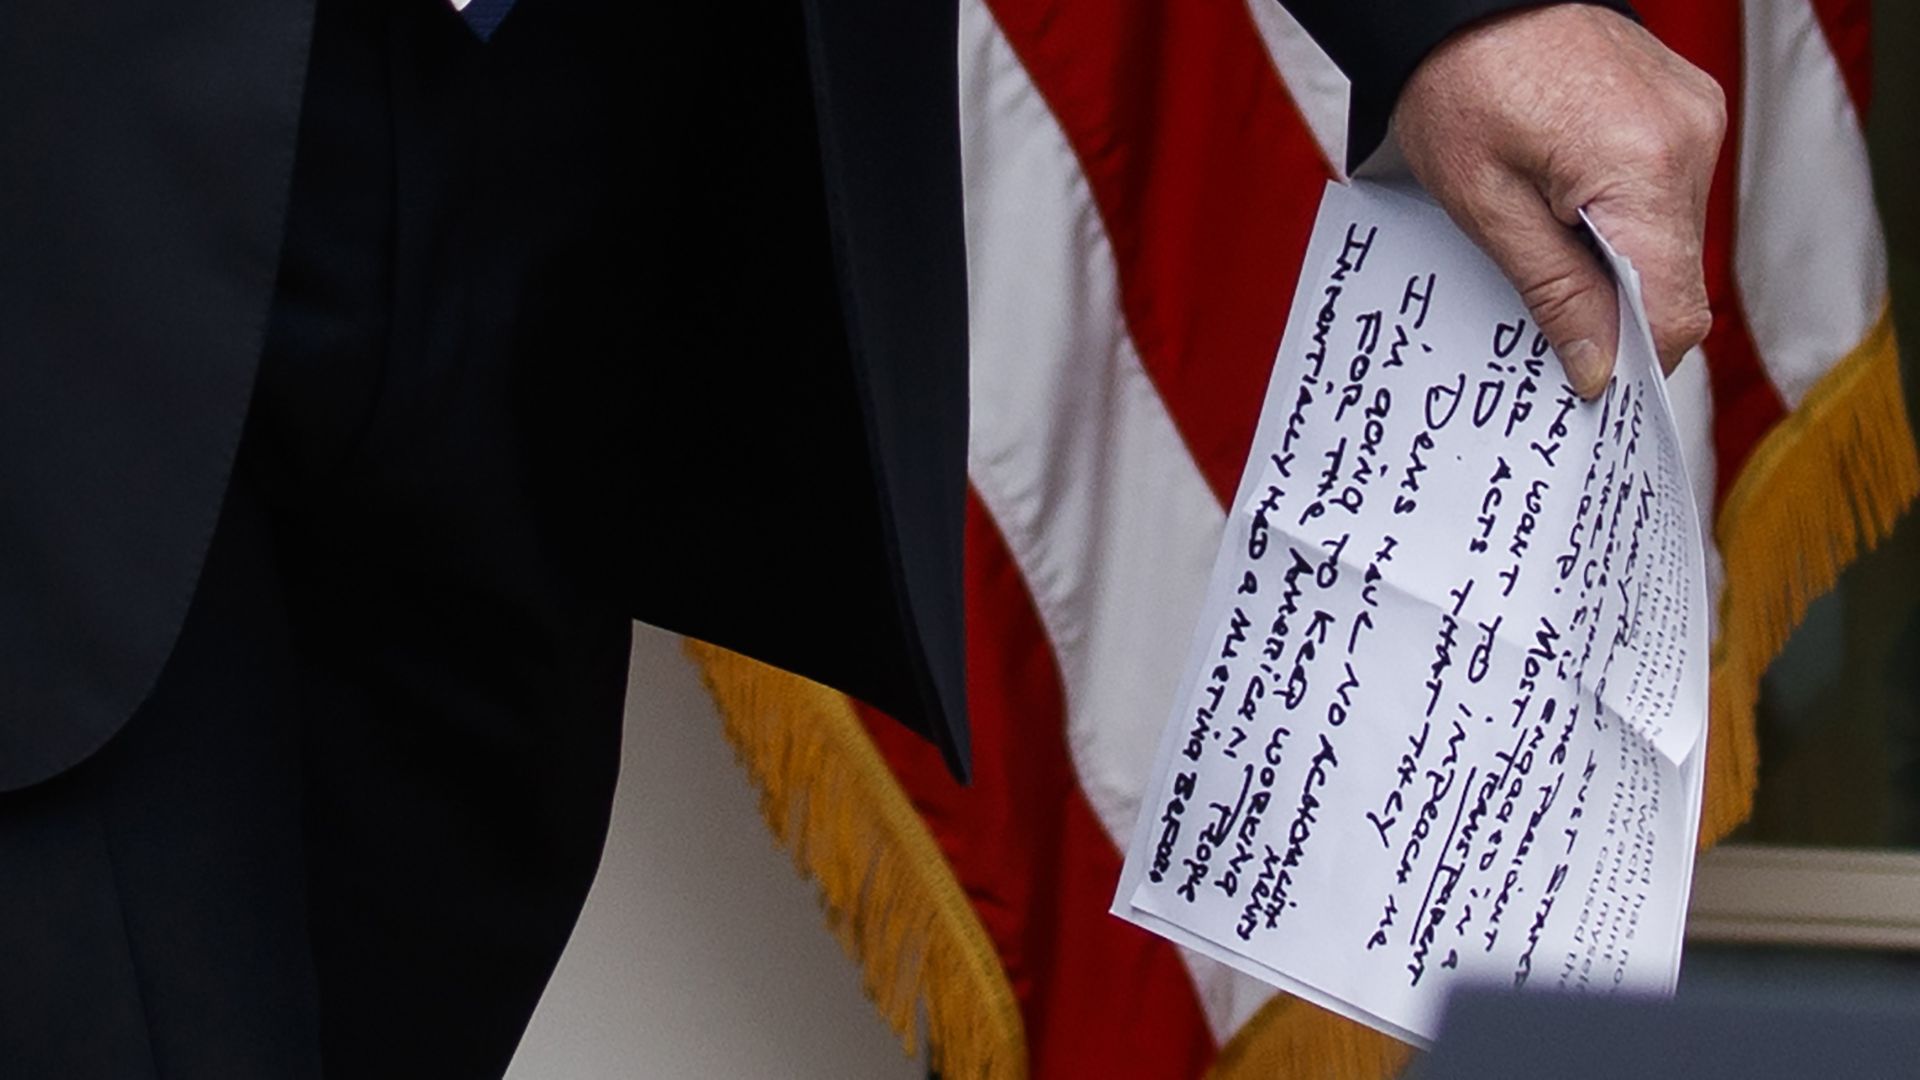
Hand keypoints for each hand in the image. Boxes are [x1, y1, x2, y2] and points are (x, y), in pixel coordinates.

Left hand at [1393, 5, 1725, 397]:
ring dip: (1617, 265)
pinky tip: (1566, 211)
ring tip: (1544, 251)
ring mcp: (1694, 118)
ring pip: (1671, 239)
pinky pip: (1666, 194)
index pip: (1674, 308)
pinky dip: (1623, 220)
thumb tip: (1596, 368)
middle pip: (1676, 277)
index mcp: (1643, 168)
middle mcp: (1689, 140)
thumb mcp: (1486, 206)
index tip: (1590, 387)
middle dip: (1616, 314)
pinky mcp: (1684, 108)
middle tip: (1548, 329)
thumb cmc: (1459, 83)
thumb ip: (1553, 291)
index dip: (1634, 360)